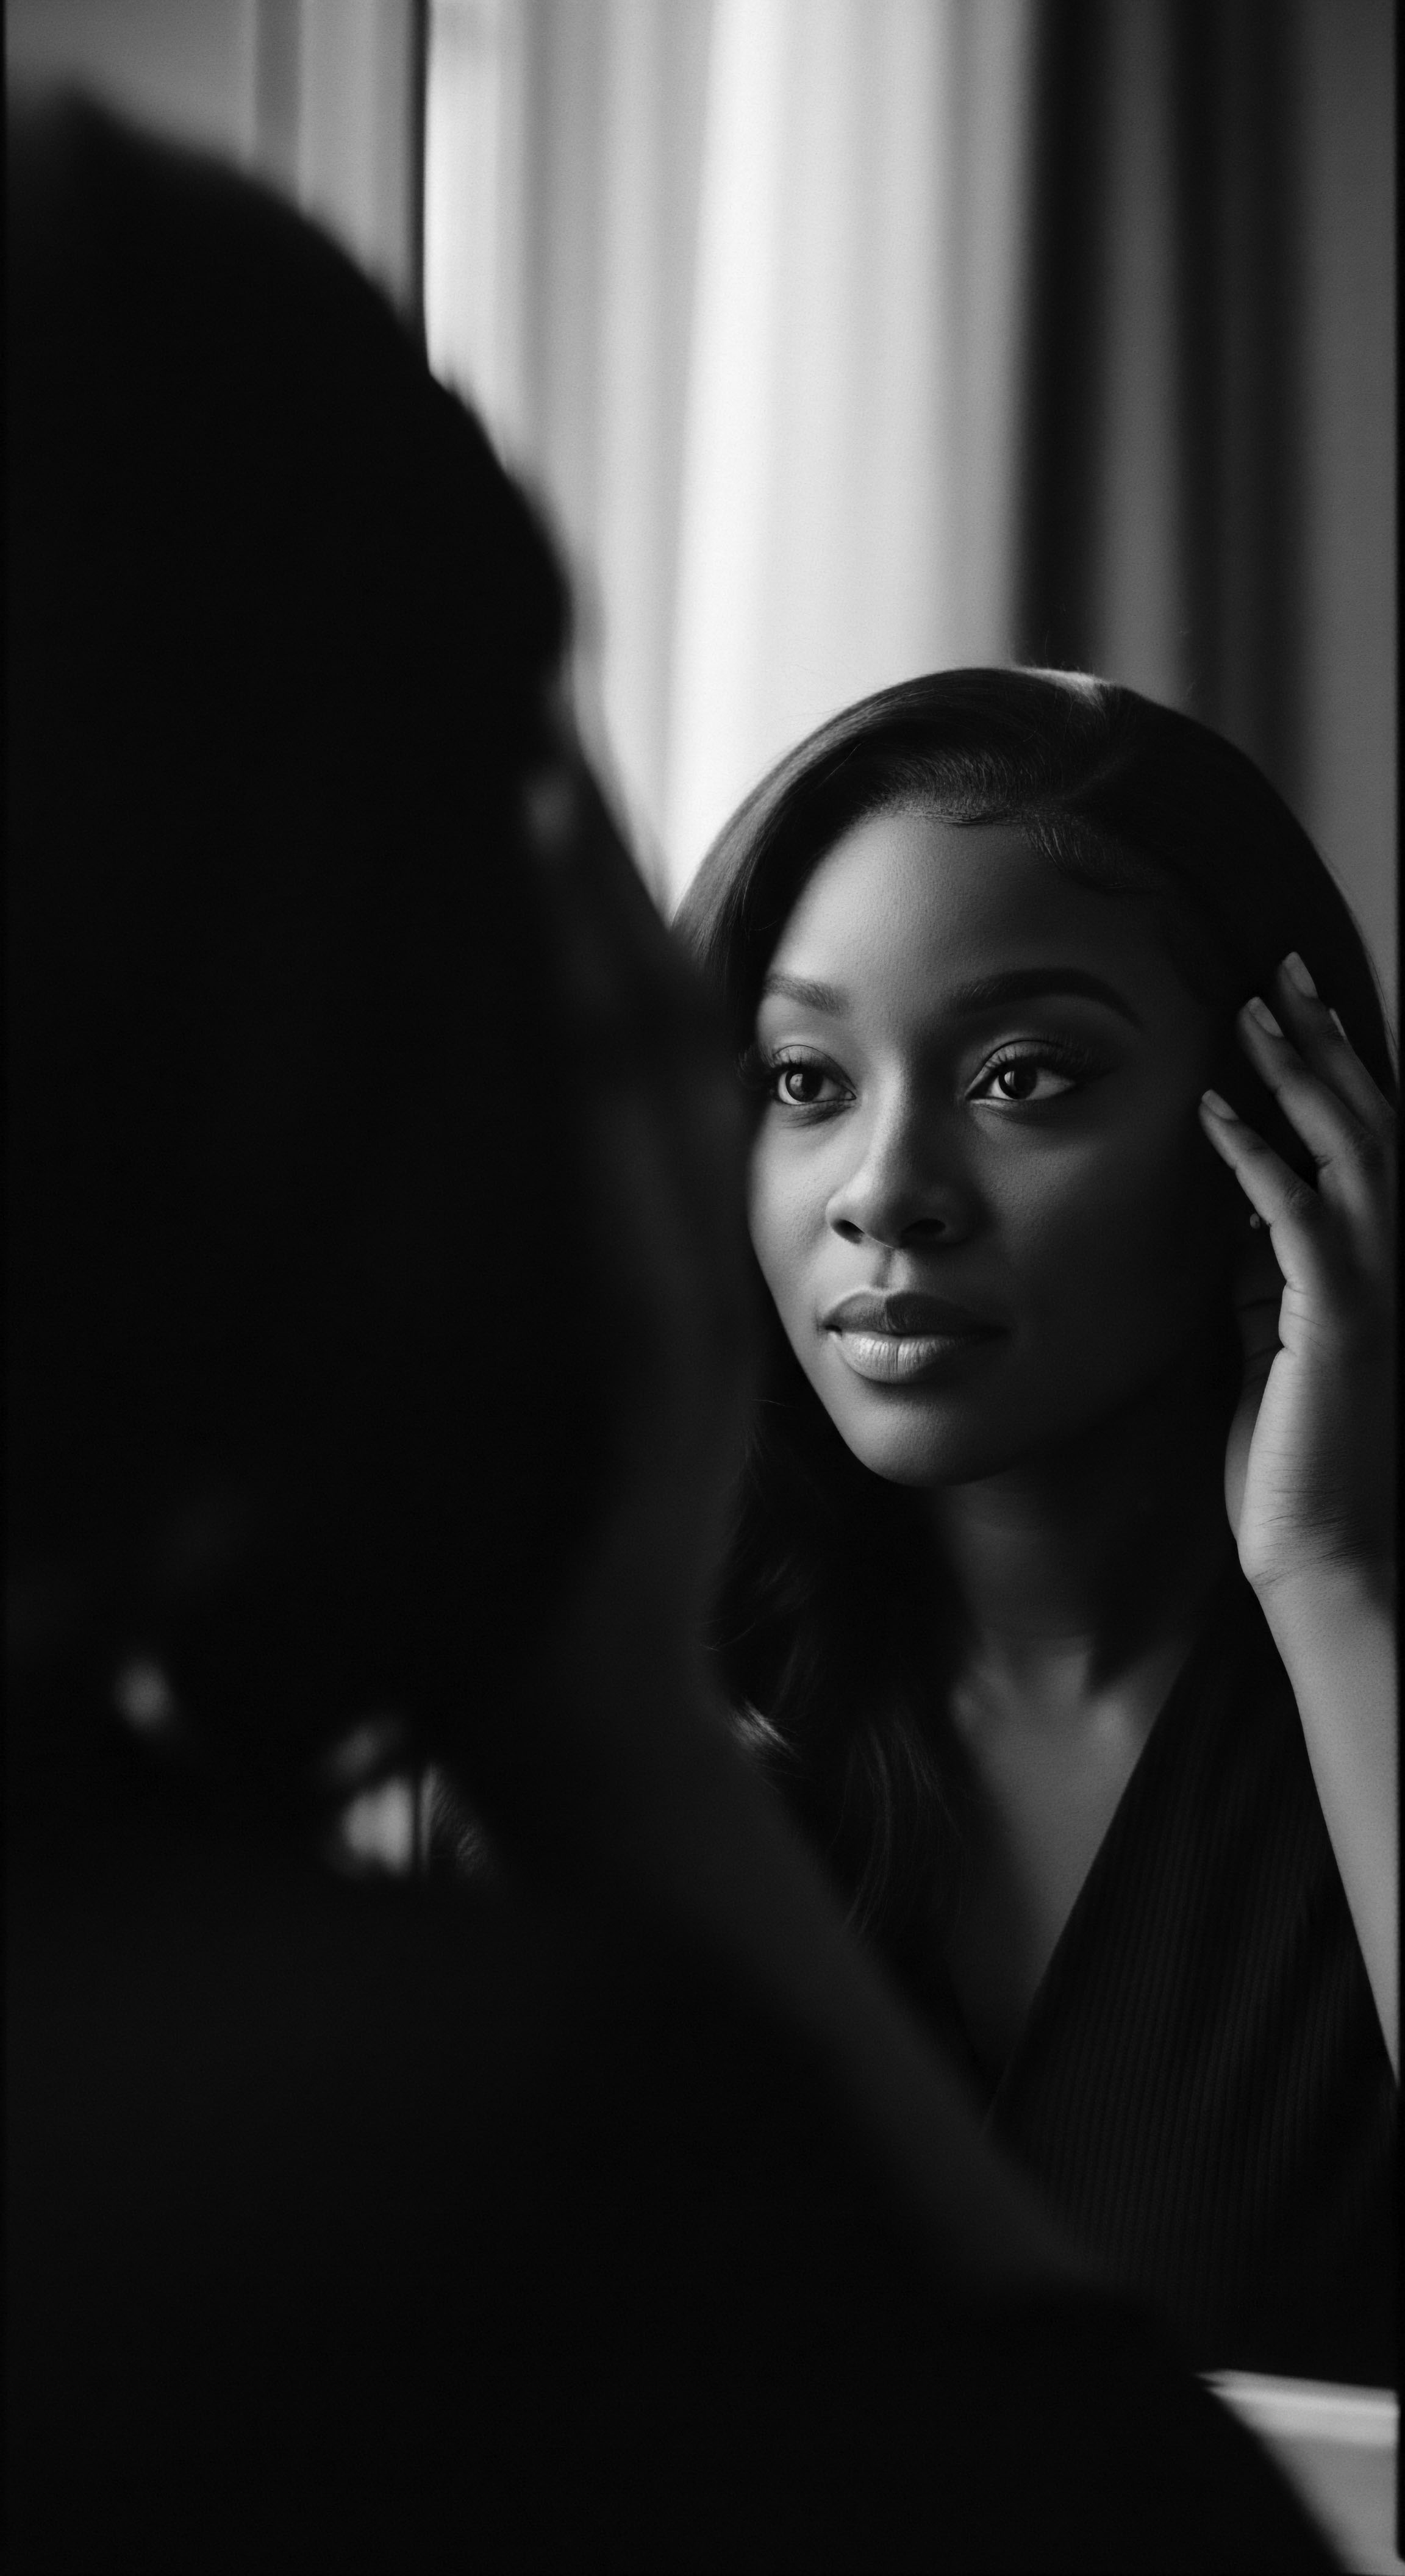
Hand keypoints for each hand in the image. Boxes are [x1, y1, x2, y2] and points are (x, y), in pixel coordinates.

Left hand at [1197, 951, 1395, 1604]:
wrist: (1322, 1549)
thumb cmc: (1293, 1454)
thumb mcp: (1274, 1340)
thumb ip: (1267, 1274)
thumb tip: (1239, 1208)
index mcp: (1380, 1263)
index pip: (1368, 1140)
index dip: (1337, 1066)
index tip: (1297, 1002)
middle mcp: (1393, 1262)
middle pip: (1368, 1122)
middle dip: (1325, 1042)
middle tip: (1281, 972)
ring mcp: (1375, 1289)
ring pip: (1346, 1152)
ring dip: (1296, 1077)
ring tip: (1251, 1013)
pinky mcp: (1335, 1323)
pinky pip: (1296, 1220)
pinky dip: (1256, 1159)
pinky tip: (1215, 1116)